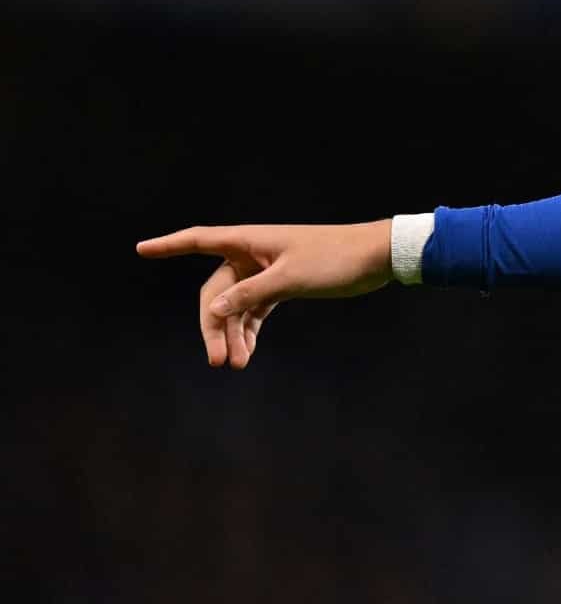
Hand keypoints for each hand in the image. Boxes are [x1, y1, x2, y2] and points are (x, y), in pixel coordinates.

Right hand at [136, 221, 393, 368]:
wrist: (376, 258)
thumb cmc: (334, 259)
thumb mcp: (290, 277)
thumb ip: (251, 293)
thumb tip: (215, 308)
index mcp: (250, 240)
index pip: (200, 239)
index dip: (170, 245)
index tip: (141, 249)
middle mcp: (253, 253)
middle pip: (217, 290)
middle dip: (213, 325)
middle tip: (217, 361)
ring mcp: (267, 270)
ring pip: (236, 305)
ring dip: (233, 333)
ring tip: (236, 364)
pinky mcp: (283, 285)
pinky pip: (255, 309)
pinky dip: (249, 329)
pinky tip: (246, 352)